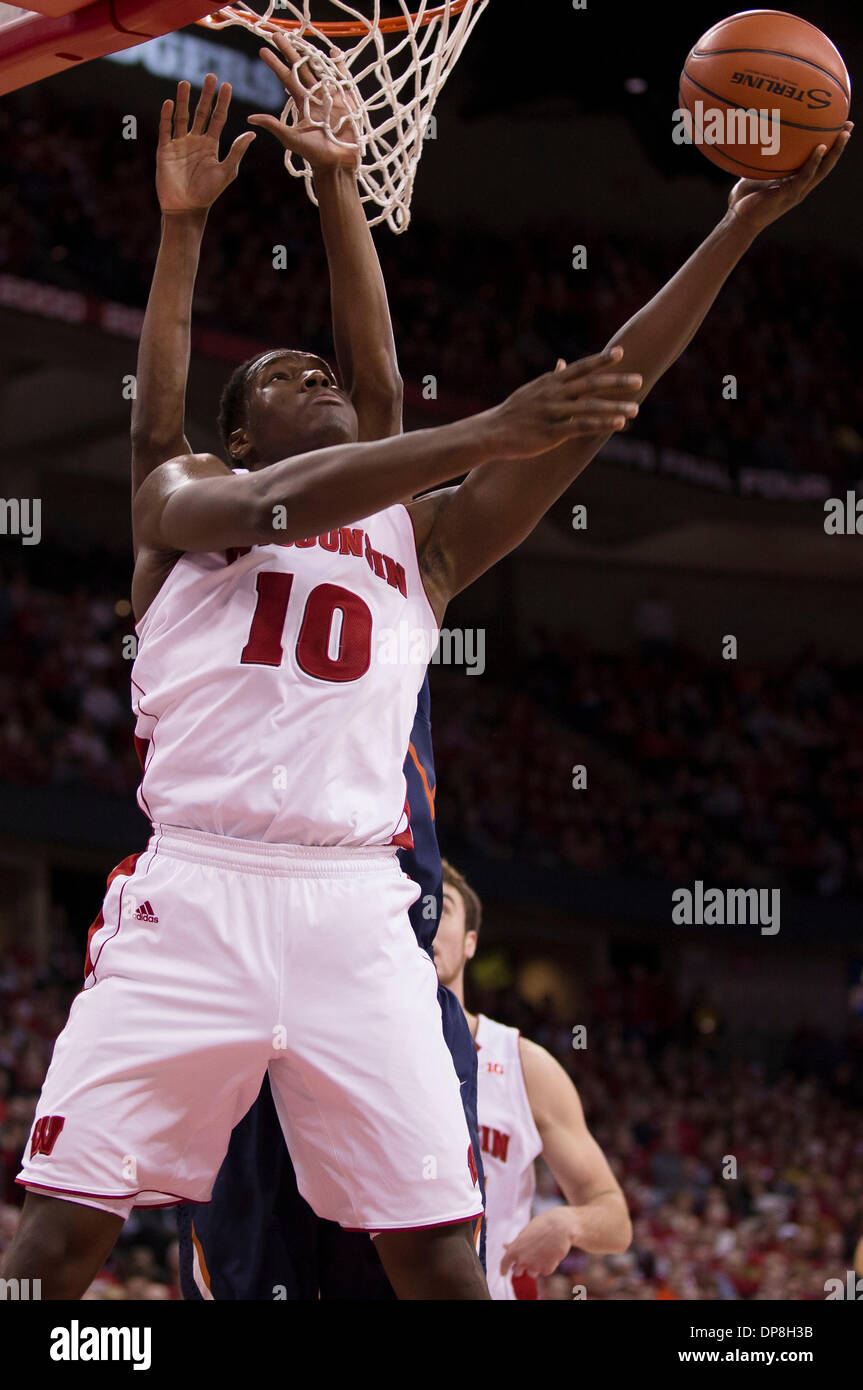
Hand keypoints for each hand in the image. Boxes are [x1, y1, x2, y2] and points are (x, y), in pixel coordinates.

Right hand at [157, 75, 255, 214]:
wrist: (186, 208)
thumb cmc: (208, 193)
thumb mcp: (226, 171)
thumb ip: (237, 151)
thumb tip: (253, 134)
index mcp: (211, 145)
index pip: (218, 118)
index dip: (222, 102)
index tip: (227, 84)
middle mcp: (196, 140)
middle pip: (201, 112)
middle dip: (205, 95)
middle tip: (210, 76)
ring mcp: (179, 143)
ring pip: (182, 116)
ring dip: (183, 100)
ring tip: (185, 83)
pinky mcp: (165, 149)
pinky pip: (165, 129)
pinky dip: (166, 116)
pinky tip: (169, 103)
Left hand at [248, 34, 360, 171]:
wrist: (337, 163)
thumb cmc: (314, 154)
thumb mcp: (291, 138)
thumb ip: (273, 125)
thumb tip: (250, 118)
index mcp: (302, 102)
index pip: (286, 77)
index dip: (275, 64)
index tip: (263, 51)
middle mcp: (314, 95)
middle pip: (300, 67)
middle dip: (289, 51)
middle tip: (276, 35)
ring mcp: (330, 95)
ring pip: (318, 68)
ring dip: (310, 53)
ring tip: (300, 37)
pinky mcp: (346, 98)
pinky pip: (342, 78)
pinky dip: (339, 65)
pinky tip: (333, 52)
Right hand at [485, 346, 640, 458]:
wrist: (491, 432)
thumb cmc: (514, 413)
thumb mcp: (532, 390)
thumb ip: (552, 377)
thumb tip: (562, 362)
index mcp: (550, 382)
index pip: (580, 368)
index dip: (601, 360)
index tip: (621, 352)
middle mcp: (553, 393)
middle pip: (590, 384)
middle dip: (617, 382)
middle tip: (640, 379)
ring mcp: (552, 412)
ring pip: (589, 406)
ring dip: (615, 406)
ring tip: (636, 408)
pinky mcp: (551, 432)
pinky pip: (581, 426)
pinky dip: (601, 424)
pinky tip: (618, 424)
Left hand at [500, 1207, 577, 1279]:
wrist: (560, 1227)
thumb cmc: (541, 1226)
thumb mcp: (525, 1233)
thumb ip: (515, 1243)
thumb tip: (504, 1246)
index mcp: (514, 1249)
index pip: (504, 1264)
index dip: (503, 1269)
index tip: (503, 1273)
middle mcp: (522, 1260)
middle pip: (517, 1272)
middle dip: (520, 1268)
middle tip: (527, 1260)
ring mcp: (534, 1266)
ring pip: (531, 1273)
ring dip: (535, 1267)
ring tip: (542, 1252)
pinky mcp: (546, 1270)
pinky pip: (544, 1271)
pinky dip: (547, 1265)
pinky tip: (551, 1253)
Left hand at [727, 121, 851, 235]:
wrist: (738, 219)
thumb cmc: (744, 198)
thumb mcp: (756, 172)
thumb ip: (762, 157)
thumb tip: (758, 132)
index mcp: (795, 181)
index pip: (817, 161)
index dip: (829, 145)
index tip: (837, 126)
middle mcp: (800, 186)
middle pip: (826, 164)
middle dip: (839, 145)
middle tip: (849, 124)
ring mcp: (797, 192)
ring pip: (822, 170)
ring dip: (834, 152)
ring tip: (844, 134)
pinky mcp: (789, 195)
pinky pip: (805, 177)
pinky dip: (813, 163)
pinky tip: (820, 148)